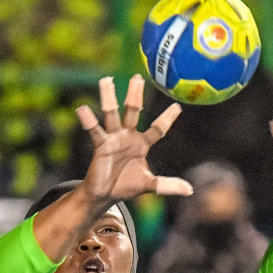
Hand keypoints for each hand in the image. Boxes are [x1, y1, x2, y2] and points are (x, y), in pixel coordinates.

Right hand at [74, 76, 190, 207]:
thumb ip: (167, 185)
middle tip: (137, 77)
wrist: (105, 194)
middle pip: (133, 111)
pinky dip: (88, 121)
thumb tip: (190, 190)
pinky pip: (95, 131)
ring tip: (106, 80)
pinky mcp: (101, 145)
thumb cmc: (126, 186)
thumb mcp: (149, 185)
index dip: (166, 118)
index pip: (157, 128)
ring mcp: (113, 138)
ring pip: (112, 114)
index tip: (177, 107)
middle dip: (135, 95)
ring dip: (109, 98)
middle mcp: (128, 136)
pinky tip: (82, 109)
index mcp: (142, 143)